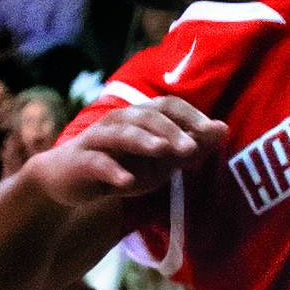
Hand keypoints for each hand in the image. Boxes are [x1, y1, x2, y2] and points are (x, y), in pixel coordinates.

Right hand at [31, 97, 226, 205]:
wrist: (65, 181)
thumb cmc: (121, 166)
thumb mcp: (159, 161)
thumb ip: (189, 146)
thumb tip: (224, 129)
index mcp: (141, 116)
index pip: (169, 106)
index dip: (190, 116)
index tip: (213, 131)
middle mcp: (120, 120)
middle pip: (148, 116)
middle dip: (171, 130)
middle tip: (191, 148)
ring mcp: (98, 139)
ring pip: (123, 133)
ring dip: (144, 141)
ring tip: (163, 152)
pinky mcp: (80, 161)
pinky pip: (97, 163)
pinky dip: (113, 171)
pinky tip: (127, 184)